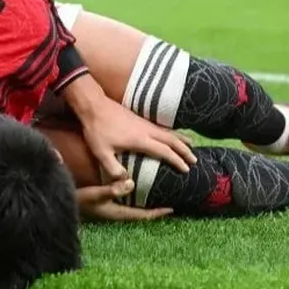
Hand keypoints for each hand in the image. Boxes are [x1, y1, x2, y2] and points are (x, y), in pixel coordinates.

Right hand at [77, 179, 172, 221]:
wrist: (61, 202)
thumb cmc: (78, 200)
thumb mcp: (94, 194)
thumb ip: (111, 190)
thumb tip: (132, 184)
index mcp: (117, 213)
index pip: (143, 215)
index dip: (158, 213)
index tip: (172, 208)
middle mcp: (117, 212)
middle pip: (141, 212)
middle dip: (154, 207)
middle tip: (168, 198)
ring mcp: (111, 209)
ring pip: (134, 206)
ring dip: (145, 201)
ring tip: (157, 192)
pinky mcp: (106, 204)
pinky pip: (126, 201)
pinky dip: (135, 196)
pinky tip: (136, 187)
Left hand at [79, 97, 196, 180]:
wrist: (94, 106)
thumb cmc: (97, 130)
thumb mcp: (101, 153)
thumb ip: (113, 169)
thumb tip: (127, 182)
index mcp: (140, 139)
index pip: (164, 151)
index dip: (177, 160)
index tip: (186, 169)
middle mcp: (147, 130)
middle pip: (172, 140)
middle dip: (185, 150)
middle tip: (195, 159)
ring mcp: (145, 123)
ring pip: (169, 131)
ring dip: (181, 139)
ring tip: (191, 145)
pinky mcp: (141, 119)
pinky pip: (162, 127)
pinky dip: (172, 132)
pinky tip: (172, 135)